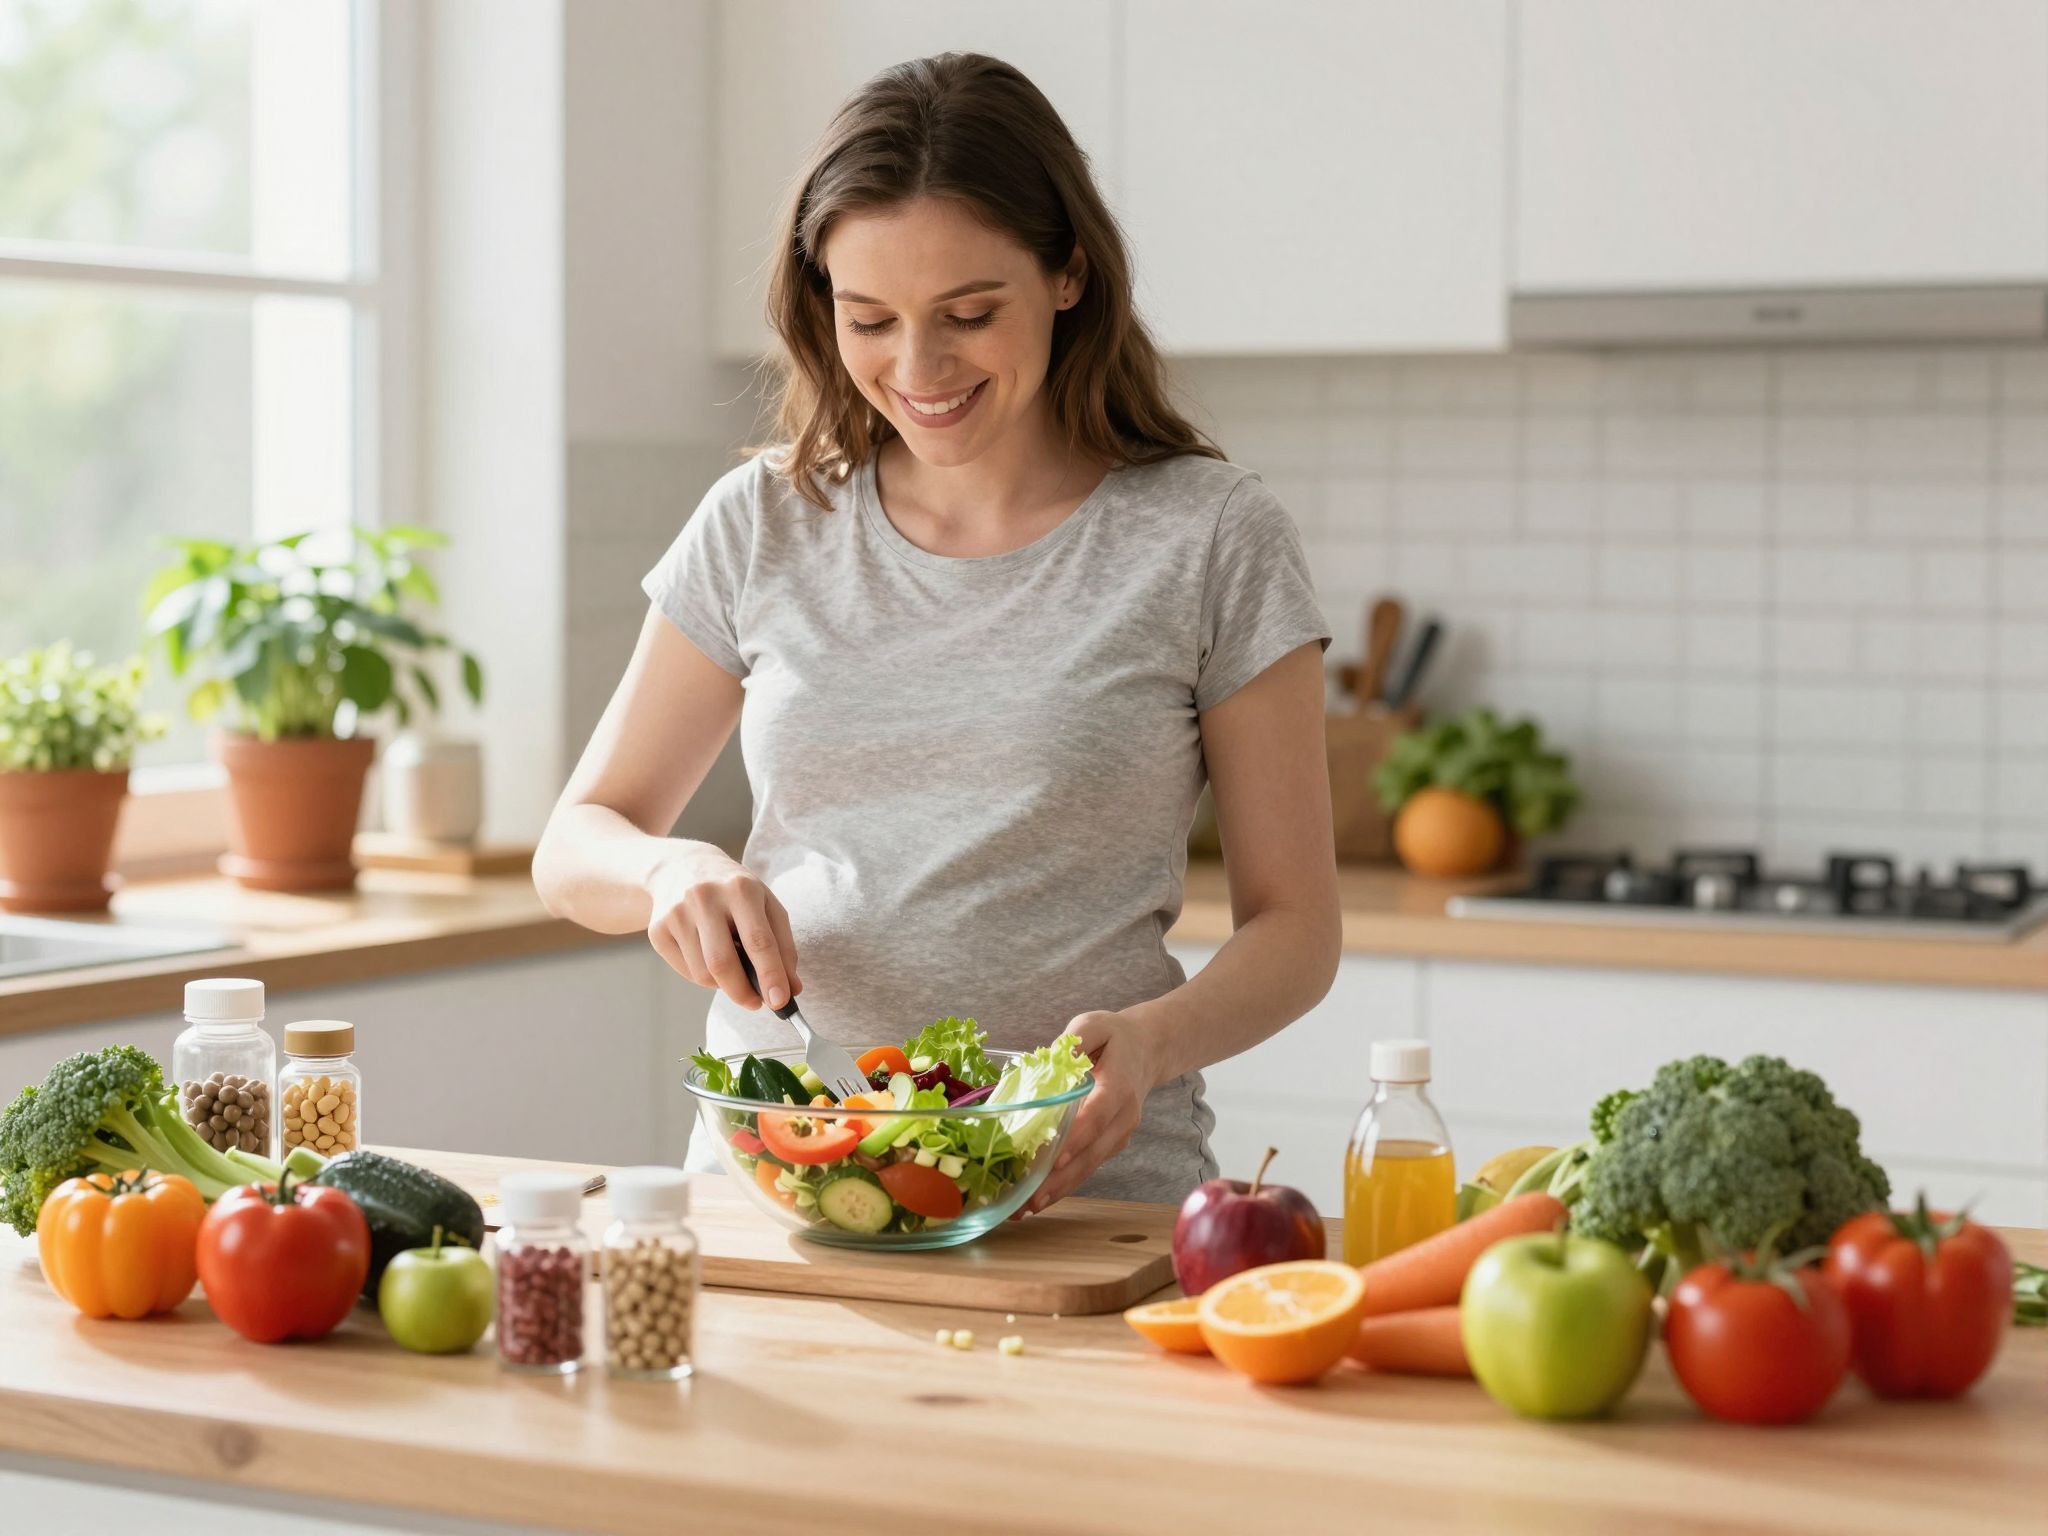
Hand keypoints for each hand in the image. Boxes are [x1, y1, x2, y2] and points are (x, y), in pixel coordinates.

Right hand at [644, 845, 800, 1010]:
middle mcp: (705, 898)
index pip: (758, 941)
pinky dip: (704, 975)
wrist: (681, 867)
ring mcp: (676, 913)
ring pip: (703, 974)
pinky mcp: (657, 930)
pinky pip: (687, 971)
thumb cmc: (734, 892)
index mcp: (740, 888)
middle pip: (723, 963)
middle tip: (756, 1003)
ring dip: (723, 984)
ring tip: (732, 965)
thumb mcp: (765, 905)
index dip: (771, 975)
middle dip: (743, 992)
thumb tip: (791, 989)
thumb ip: (783, 946)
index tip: (780, 1002)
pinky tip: (707, 955)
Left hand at [1021, 1010, 1165, 1214]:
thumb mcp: (1095, 1024)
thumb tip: (1053, 1057)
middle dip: (1059, 1179)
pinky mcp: (1110, 1144)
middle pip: (1091, 1153)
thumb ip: (1076, 1038)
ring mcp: (1118, 1135)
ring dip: (1058, 1189)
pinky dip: (1064, 1184)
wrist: (1147, 1050)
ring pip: (1088, 1167)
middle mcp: (1123, 1118)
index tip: (1052, 1159)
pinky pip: (1087, 1167)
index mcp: (1118, 1087)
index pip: (1097, 1117)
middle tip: (1028, 1199)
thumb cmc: (1115, 1037)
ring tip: (1025, 1208)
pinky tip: (1037, 1199)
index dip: (1075, 1139)